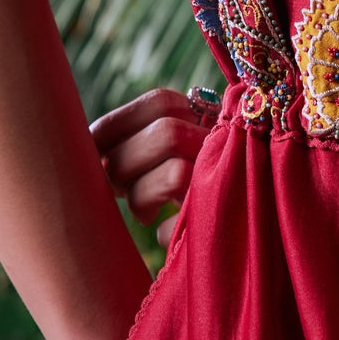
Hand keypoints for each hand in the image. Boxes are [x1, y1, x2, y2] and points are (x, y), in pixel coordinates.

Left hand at [91, 86, 218, 250]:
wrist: (252, 236)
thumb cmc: (191, 192)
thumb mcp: (170, 154)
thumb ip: (146, 140)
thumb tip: (86, 144)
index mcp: (210, 117)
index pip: (160, 103)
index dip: (117, 128)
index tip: (93, 153)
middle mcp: (227, 143)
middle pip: (167, 132)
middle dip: (125, 163)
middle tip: (117, 187)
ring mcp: (232, 178)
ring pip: (176, 173)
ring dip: (143, 197)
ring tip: (144, 214)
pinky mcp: (232, 219)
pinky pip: (184, 225)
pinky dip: (166, 233)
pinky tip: (163, 235)